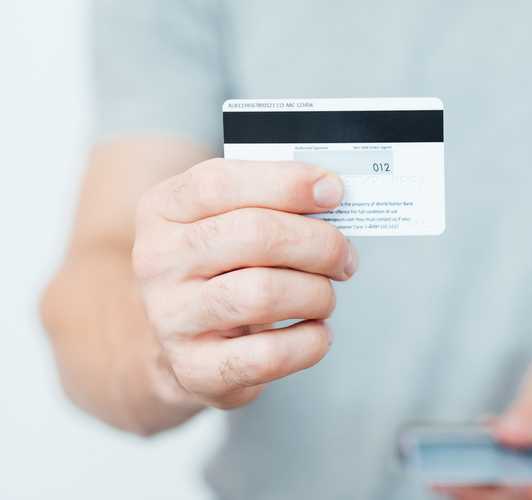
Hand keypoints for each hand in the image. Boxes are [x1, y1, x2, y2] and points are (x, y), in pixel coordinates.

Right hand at [132, 159, 356, 409]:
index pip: (220, 183)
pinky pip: (269, 355)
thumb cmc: (218, 270)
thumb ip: (269, 201)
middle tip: (344, 257)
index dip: (287, 183)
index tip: (333, 191)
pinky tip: (315, 331)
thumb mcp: (224, 221)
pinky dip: (310, 341)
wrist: (183, 342)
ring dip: (316, 293)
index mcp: (163, 211)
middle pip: (254, 235)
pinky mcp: (196, 369)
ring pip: (264, 294)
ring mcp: (172, 318)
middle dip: (319, 243)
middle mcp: (158, 262)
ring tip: (324, 296)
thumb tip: (328, 192)